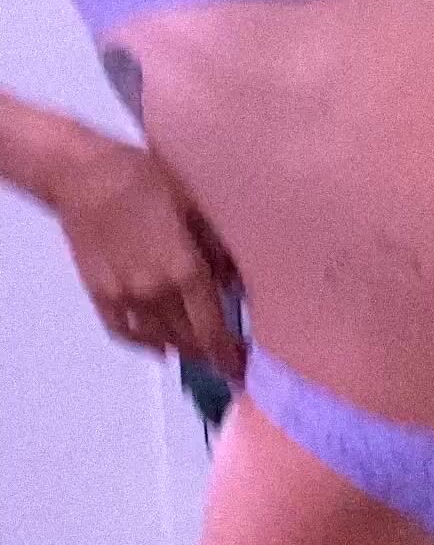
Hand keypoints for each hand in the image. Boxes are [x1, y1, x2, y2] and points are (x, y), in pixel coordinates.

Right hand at [54, 136, 245, 378]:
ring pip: (159, 339)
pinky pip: (124, 332)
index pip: (212, 329)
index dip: (227, 355)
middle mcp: (156, 293)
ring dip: (181, 349)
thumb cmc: (145, 179)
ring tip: (196, 351)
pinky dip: (144, 344)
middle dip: (208, 353)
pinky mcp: (99, 294)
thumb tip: (235, 282)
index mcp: (184, 270)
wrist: (82, 175)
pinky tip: (157, 346)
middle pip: (188, 340)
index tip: (240, 370)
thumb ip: (217, 248)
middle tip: (224, 358)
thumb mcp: (194, 204)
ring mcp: (124, 298)